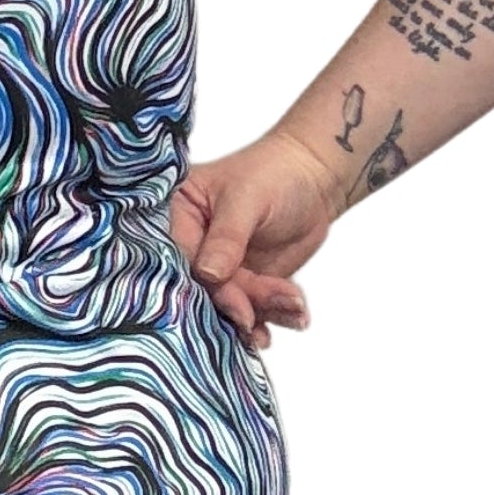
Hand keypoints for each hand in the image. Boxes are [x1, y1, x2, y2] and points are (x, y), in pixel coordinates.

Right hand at [169, 129, 343, 352]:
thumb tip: (208, 275)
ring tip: (294, 310)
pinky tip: (294, 316)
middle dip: (236, 305)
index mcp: (178, 212)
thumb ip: (228, 237)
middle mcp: (192, 242)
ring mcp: (218, 266)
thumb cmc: (275, 173)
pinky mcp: (243, 282)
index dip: (205, 285)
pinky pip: (253, 307)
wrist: (314, 178)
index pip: (182, 256)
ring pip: (231, 303)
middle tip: (258, 321)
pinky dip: (274, 315)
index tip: (235, 307)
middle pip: (203, 287)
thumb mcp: (248, 199)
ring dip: (261, 312)